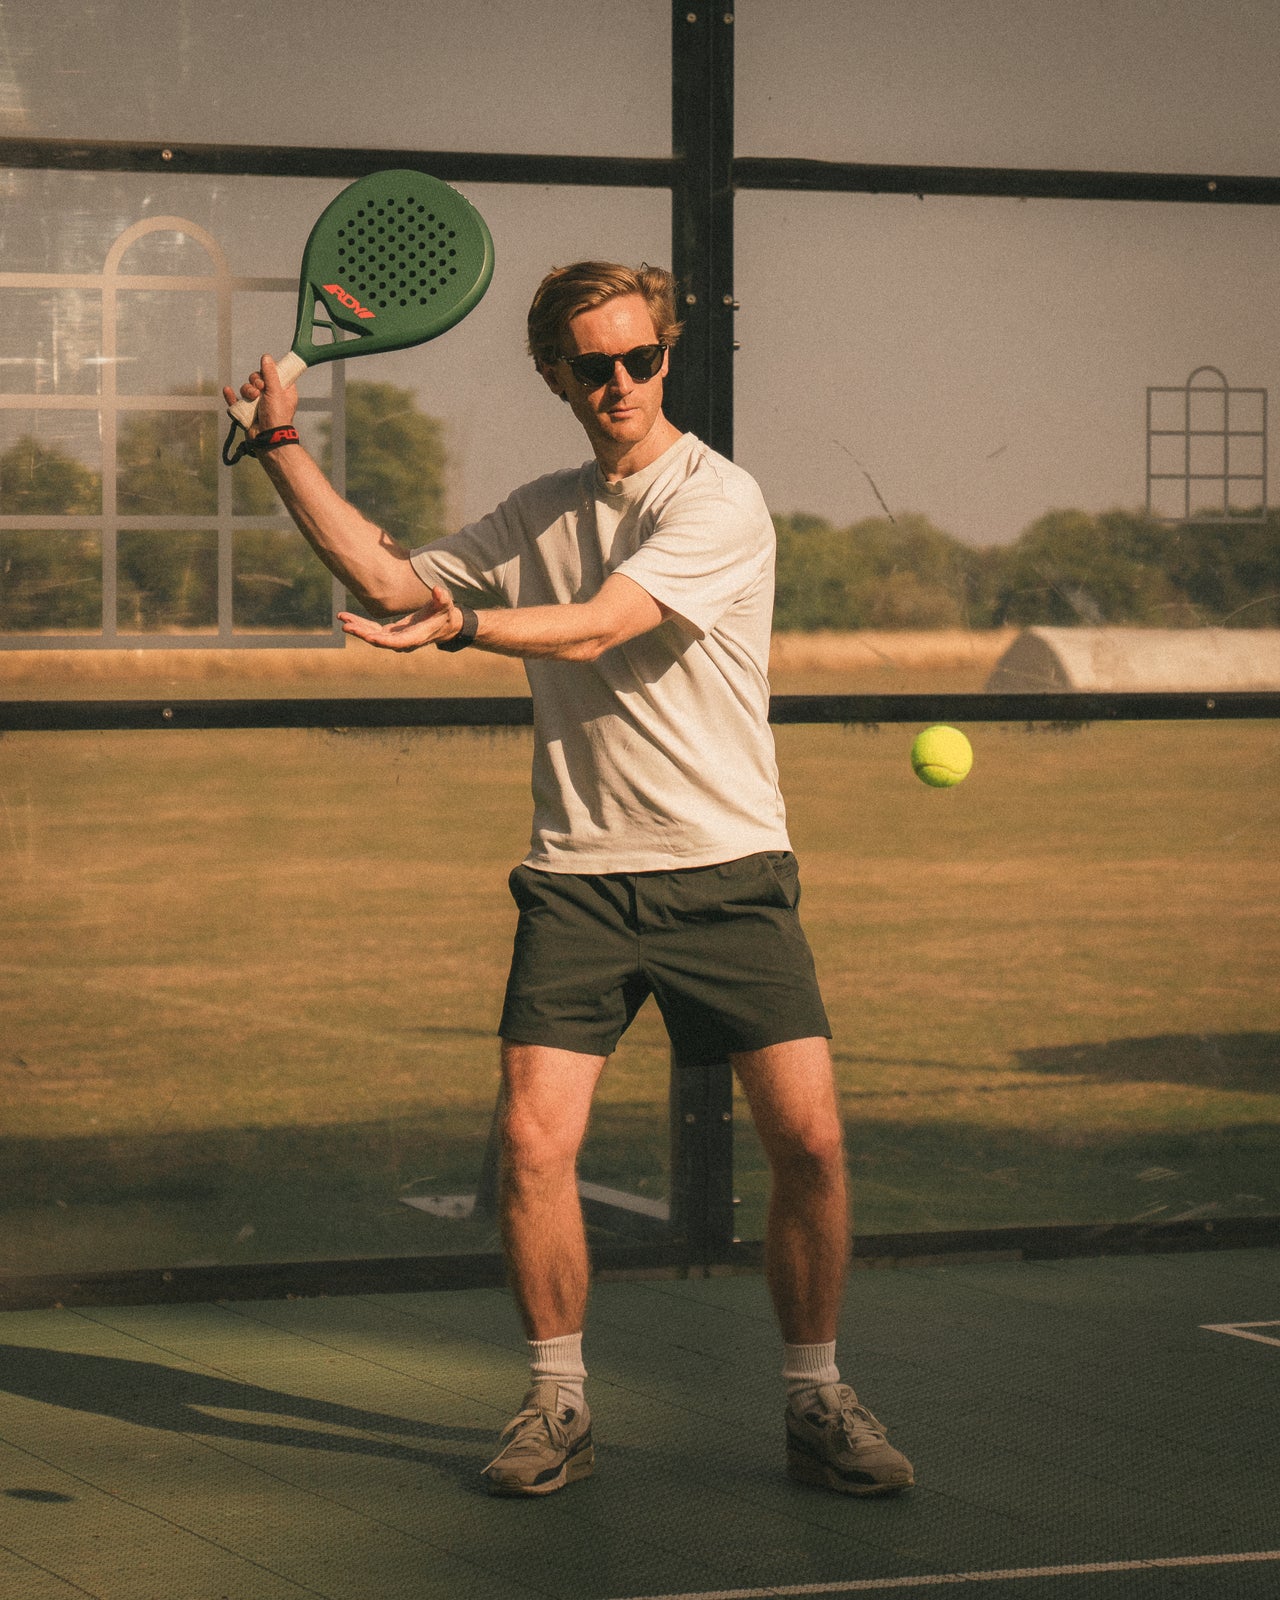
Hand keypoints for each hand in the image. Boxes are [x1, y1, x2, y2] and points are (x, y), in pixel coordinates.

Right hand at [221, 353, 297, 433]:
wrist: (268, 438)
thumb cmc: (277, 416)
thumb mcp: (276, 391)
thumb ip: (270, 373)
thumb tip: (267, 357)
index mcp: (283, 392)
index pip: (274, 374)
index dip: (269, 372)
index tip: (268, 373)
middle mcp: (271, 396)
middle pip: (257, 379)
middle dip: (256, 381)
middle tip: (261, 388)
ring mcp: (257, 404)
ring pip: (247, 388)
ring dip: (247, 390)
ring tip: (253, 398)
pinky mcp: (246, 412)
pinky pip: (236, 401)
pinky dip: (231, 396)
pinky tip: (227, 390)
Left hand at [338, 585, 462, 652]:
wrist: (443, 625)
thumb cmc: (444, 614)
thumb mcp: (445, 605)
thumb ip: (442, 598)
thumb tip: (437, 590)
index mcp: (415, 637)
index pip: (396, 642)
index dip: (382, 640)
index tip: (369, 637)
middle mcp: (402, 641)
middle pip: (379, 640)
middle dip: (363, 633)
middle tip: (347, 626)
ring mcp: (394, 638)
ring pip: (372, 635)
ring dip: (357, 628)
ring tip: (342, 620)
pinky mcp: (390, 633)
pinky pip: (372, 630)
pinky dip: (360, 625)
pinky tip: (347, 619)